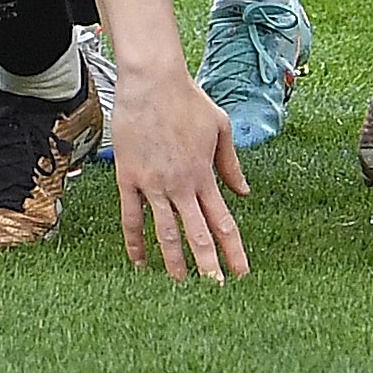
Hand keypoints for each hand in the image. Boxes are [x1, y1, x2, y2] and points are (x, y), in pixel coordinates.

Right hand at [106, 65, 251, 280]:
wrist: (152, 81)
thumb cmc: (188, 99)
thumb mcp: (221, 127)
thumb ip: (231, 163)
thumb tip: (243, 192)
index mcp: (205, 175)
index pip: (223, 222)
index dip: (233, 251)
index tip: (242, 274)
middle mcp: (180, 185)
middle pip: (196, 235)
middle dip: (207, 266)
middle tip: (216, 291)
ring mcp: (153, 184)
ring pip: (164, 232)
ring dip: (173, 261)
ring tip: (179, 286)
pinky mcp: (129, 178)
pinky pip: (131, 217)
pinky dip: (135, 242)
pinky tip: (139, 262)